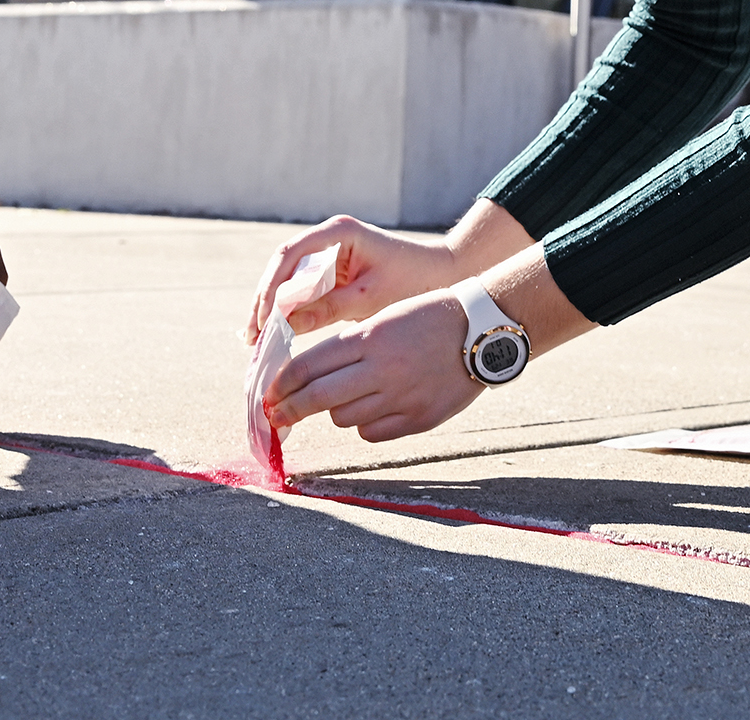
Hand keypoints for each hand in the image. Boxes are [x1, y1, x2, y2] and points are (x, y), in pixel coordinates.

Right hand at [244, 214, 456, 341]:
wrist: (442, 275)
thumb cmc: (411, 282)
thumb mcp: (370, 299)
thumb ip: (329, 308)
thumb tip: (286, 325)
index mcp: (338, 233)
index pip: (290, 256)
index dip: (272, 289)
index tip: (264, 319)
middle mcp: (328, 237)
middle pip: (282, 266)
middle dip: (264, 301)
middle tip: (251, 335)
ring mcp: (327, 252)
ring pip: (286, 278)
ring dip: (271, 307)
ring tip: (255, 339)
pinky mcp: (330, 270)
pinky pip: (300, 287)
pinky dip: (287, 309)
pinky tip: (274, 331)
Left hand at [265, 288, 482, 443]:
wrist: (482, 331)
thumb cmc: (428, 318)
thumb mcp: (384, 319)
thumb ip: (349, 348)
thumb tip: (307, 377)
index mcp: (368, 338)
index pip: (308, 365)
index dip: (281, 384)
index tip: (268, 395)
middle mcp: (381, 369)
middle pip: (318, 398)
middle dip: (289, 410)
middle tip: (275, 417)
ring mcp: (401, 396)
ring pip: (344, 418)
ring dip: (335, 411)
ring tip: (343, 399)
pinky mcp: (418, 418)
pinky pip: (373, 432)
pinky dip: (365, 424)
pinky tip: (374, 409)